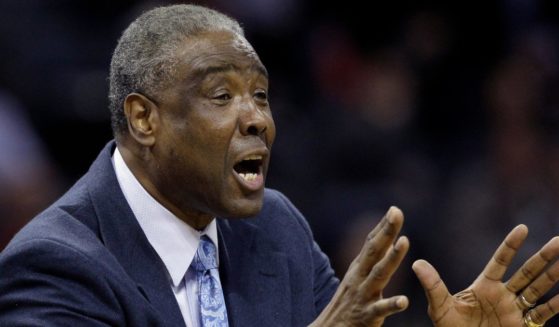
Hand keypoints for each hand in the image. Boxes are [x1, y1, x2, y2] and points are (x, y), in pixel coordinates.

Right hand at [310, 206, 409, 326]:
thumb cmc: (347, 304)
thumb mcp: (357, 278)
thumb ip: (373, 261)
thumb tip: (390, 239)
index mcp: (359, 269)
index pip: (372, 243)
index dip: (382, 226)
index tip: (395, 209)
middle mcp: (359, 278)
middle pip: (374, 251)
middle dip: (387, 231)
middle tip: (397, 213)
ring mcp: (363, 296)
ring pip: (379, 274)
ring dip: (392, 257)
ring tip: (405, 242)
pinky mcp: (366, 316)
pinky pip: (380, 310)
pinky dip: (391, 304)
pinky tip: (404, 301)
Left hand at [413, 224, 558, 326]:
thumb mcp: (439, 307)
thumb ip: (433, 286)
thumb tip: (417, 263)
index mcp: (484, 287)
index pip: (500, 261)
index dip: (511, 246)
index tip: (522, 228)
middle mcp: (503, 296)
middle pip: (526, 272)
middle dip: (543, 258)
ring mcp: (514, 311)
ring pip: (538, 289)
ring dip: (554, 276)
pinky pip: (543, 313)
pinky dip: (556, 305)